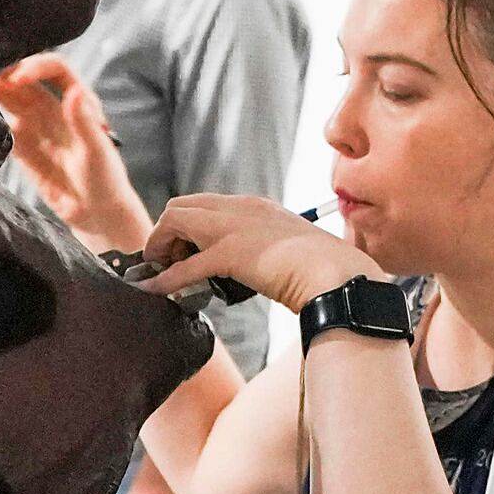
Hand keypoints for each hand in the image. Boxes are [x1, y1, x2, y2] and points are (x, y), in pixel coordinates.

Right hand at [0, 55, 152, 252]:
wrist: (97, 215)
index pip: (55, 69)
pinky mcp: (24, 148)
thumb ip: (84, 122)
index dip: (34, 66)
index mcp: (79, 101)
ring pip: (11, 100)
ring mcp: (38, 127)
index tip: (16, 77)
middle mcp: (56, 109)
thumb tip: (72, 93)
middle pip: (26, 80)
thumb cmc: (106, 181)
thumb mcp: (97, 152)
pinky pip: (4, 126)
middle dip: (6, 73)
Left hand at [142, 191, 381, 314]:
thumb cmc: (322, 268)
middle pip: (181, 206)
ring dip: (161, 247)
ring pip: (175, 221)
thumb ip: (268, 249)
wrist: (337, 274)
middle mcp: (241, 208)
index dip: (185, 226)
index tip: (183, 250)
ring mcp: (234, 228)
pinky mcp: (230, 254)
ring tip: (160, 272)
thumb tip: (258, 268)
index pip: (204, 204)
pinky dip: (166, 279)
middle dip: (166, 232)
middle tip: (166, 261)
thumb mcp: (290, 248)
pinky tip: (156, 290)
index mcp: (256, 206)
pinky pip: (185, 266)